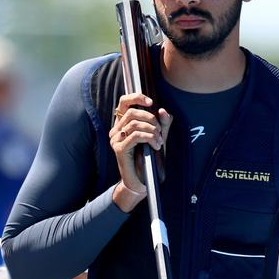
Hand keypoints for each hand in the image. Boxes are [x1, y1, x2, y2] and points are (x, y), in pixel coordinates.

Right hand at [110, 92, 170, 210]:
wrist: (143, 181)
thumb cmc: (149, 159)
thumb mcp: (158, 138)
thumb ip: (162, 124)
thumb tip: (163, 111)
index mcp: (122, 124)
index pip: (123, 102)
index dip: (136, 97)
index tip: (151, 102)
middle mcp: (115, 130)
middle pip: (131, 112)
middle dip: (150, 119)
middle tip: (160, 131)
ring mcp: (115, 140)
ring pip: (135, 124)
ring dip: (152, 131)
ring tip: (159, 141)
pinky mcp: (119, 149)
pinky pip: (135, 136)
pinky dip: (149, 138)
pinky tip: (156, 145)